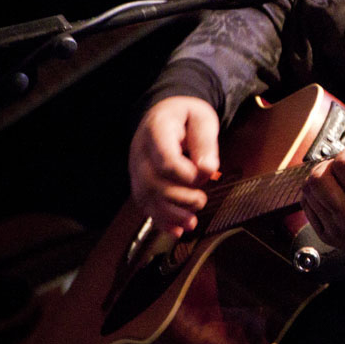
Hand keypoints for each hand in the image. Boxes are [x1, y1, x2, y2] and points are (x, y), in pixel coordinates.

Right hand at [128, 96, 220, 236]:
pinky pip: (144, 205)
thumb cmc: (186, 116)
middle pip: (152, 183)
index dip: (186, 175)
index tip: (204, 175)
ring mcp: (136, 168)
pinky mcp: (140, 182)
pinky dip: (161, 221)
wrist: (165, 113)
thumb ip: (206, 142)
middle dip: (179, 198)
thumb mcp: (202, 118)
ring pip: (145, 198)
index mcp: (156, 130)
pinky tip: (177, 230)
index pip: (165, 160)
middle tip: (201, 200)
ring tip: (191, 221)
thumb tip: (208, 169)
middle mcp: (140, 151)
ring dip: (170, 215)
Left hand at [300, 118, 344, 255]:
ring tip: (339, 180)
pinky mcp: (327, 236)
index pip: (344, 165)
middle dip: (331, 165)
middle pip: (319, 177)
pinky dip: (316, 194)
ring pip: (309, 190)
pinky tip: (333, 193)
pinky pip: (306, 205)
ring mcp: (338, 229)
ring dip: (322, 177)